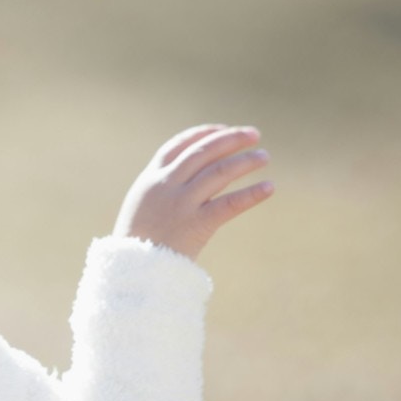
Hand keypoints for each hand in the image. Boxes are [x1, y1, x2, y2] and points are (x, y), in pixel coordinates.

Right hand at [112, 124, 273, 260]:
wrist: (132, 270)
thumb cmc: (137, 242)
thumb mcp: (142, 206)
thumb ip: (162, 189)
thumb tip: (190, 177)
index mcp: (150, 178)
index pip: (179, 146)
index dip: (203, 134)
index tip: (224, 129)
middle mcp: (166, 185)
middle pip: (202, 152)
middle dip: (230, 139)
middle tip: (254, 134)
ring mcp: (181, 204)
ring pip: (219, 173)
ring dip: (244, 161)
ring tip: (264, 156)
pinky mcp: (196, 225)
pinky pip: (228, 205)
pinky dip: (251, 194)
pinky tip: (269, 187)